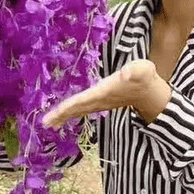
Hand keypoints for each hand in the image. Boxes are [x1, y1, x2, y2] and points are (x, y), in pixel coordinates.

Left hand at [42, 59, 170, 127]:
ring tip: (48, 123)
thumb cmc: (143, 77)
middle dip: (61, 115)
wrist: (149, 92)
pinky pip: (80, 109)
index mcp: (104, 92)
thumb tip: (127, 73)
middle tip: (44, 123)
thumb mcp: (142, 70)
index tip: (56, 113)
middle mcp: (99, 101)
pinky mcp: (98, 103)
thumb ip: (135, 71)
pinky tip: (60, 116)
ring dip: (62, 117)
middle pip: (76, 109)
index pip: (83, 100)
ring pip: (77, 111)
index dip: (69, 106)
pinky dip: (69, 113)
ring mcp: (98, 104)